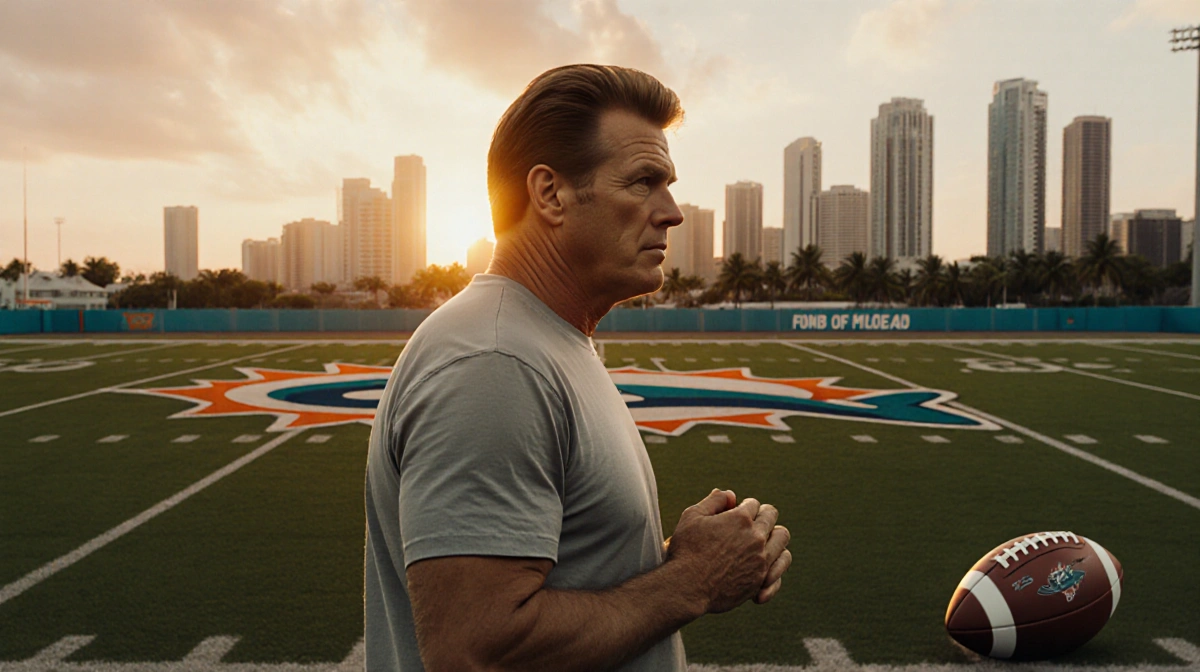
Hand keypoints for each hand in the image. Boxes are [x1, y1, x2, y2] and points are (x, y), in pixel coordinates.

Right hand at [666, 489, 791, 613]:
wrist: (686, 589)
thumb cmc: (686, 551)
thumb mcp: (692, 517)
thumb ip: (714, 501)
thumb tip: (732, 495)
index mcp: (740, 518)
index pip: (753, 504)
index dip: (744, 507)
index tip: (737, 513)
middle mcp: (755, 537)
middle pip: (771, 516)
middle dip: (761, 515)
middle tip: (752, 522)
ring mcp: (761, 560)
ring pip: (782, 538)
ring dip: (773, 534)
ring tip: (763, 539)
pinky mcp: (761, 580)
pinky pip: (779, 568)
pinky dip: (774, 564)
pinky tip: (763, 565)